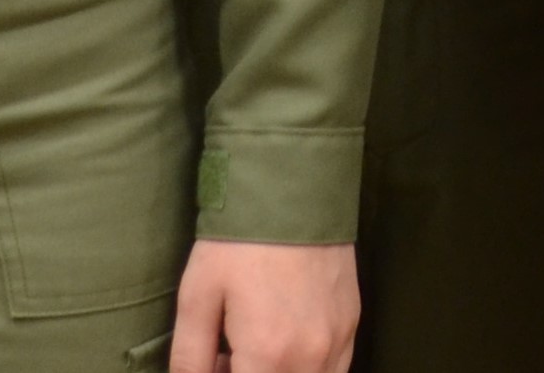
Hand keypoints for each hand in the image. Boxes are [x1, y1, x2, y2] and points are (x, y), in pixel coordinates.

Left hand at [170, 239, 357, 372]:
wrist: (293, 188)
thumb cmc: (238, 243)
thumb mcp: (197, 297)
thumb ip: (190, 357)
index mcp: (268, 355)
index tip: (216, 361)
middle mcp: (310, 357)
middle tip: (227, 357)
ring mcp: (338, 341)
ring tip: (255, 351)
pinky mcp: (352, 323)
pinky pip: (334, 369)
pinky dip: (307, 369)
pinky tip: (284, 343)